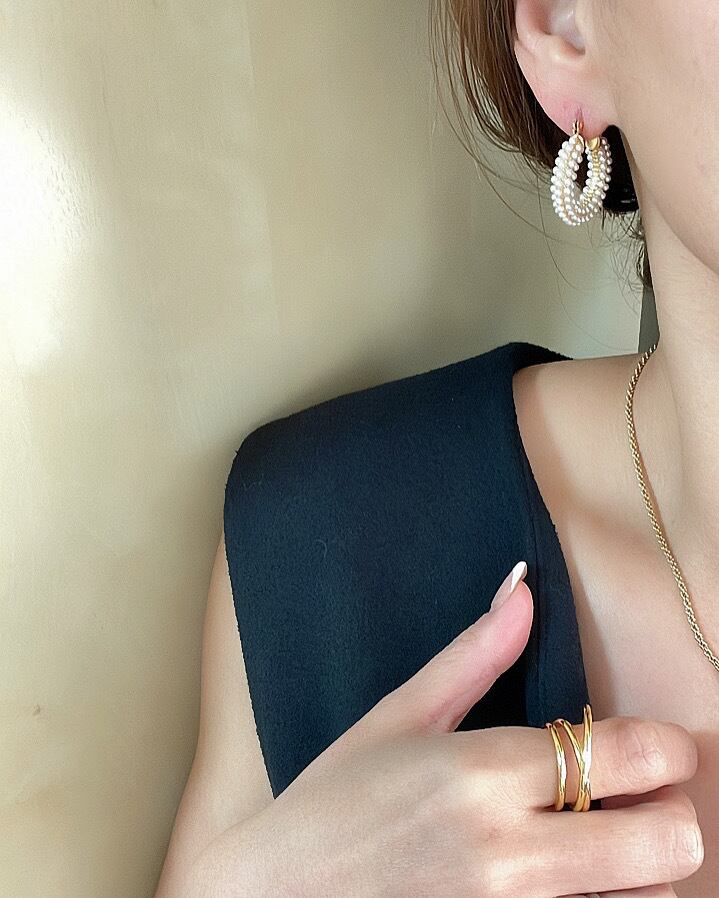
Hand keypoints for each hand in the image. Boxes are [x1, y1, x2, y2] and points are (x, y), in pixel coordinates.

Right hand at [230, 563, 702, 896]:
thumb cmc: (333, 805)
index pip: (629, 754)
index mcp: (482, 772)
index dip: (669, 748)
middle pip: (667, 841)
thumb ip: (475, 654)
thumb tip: (524, 588)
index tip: (663, 746)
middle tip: (638, 800)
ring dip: (641, 871)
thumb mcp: (398, 717)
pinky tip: (568, 882)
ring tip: (598, 845)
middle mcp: (509, 852)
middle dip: (671, 814)